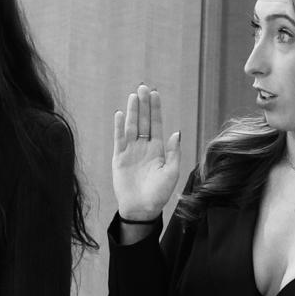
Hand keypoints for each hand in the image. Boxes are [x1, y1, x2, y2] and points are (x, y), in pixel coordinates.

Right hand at [112, 84, 181, 220]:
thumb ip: (174, 152)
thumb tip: (176, 132)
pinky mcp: (118, 159)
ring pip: (131, 127)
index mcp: (157, 149)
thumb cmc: (159, 193)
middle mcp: (143, 147)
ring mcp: (130, 152)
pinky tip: (120, 115)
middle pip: (142, 121)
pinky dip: (119, 127)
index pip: (156, 124)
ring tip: (133, 96)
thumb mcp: (172, 172)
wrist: (142, 209)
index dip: (155, 109)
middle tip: (143, 87)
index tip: (155, 94)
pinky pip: (118, 140)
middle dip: (143, 104)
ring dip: (132, 111)